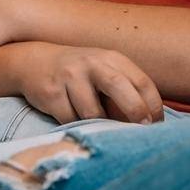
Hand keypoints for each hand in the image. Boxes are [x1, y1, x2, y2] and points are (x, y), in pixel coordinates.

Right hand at [15, 43, 163, 123]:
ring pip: (93, 112)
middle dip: (135, 111)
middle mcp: (92, 64)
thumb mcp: (104, 71)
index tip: (156, 124)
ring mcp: (70, 77)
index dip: (153, 105)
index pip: (141, 81)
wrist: (33, 62)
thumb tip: (147, 123)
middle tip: (142, 130)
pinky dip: (76, 125)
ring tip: (98, 123)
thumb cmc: (79, 73)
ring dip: (99, 124)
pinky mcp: (51, 93)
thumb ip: (125, 89)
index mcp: (112, 58)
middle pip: (120, 88)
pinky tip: (74, 119)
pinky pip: (70, 120)